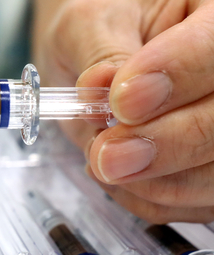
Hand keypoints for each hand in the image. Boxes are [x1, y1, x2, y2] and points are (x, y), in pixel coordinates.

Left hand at [33, 0, 213, 222]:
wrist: (97, 51)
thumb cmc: (100, 28)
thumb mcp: (87, 23)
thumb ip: (98, 55)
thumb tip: (102, 89)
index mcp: (211, 14)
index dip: (176, 76)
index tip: (122, 103)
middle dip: (166, 144)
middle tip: (106, 154)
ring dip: (155, 181)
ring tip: (102, 159)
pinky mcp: (208, 167)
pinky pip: (196, 202)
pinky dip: (151, 198)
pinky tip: (116, 178)